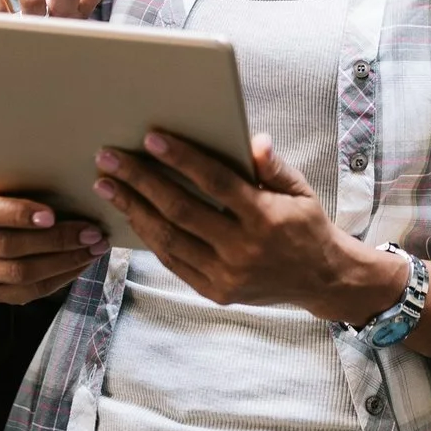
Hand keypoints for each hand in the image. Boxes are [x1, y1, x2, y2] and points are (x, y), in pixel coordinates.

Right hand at [0, 161, 110, 303]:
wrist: (20, 225)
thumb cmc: (21, 195)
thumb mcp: (14, 178)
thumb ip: (0, 172)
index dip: (17, 214)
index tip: (51, 215)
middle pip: (9, 246)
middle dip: (55, 240)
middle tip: (91, 232)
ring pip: (22, 273)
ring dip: (64, 260)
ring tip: (95, 247)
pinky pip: (31, 291)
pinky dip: (62, 277)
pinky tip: (84, 262)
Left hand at [93, 132, 405, 322]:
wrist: (321, 280)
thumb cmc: (307, 226)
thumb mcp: (300, 191)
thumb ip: (273, 167)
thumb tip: (253, 140)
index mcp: (265, 218)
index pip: (216, 183)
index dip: (182, 159)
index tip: (151, 138)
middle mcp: (242, 249)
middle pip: (180, 210)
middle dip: (140, 182)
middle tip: (109, 160)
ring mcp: (226, 275)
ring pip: (168, 239)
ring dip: (133, 209)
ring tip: (108, 186)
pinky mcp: (215, 292)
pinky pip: (173, 262)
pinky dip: (149, 237)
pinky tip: (132, 214)